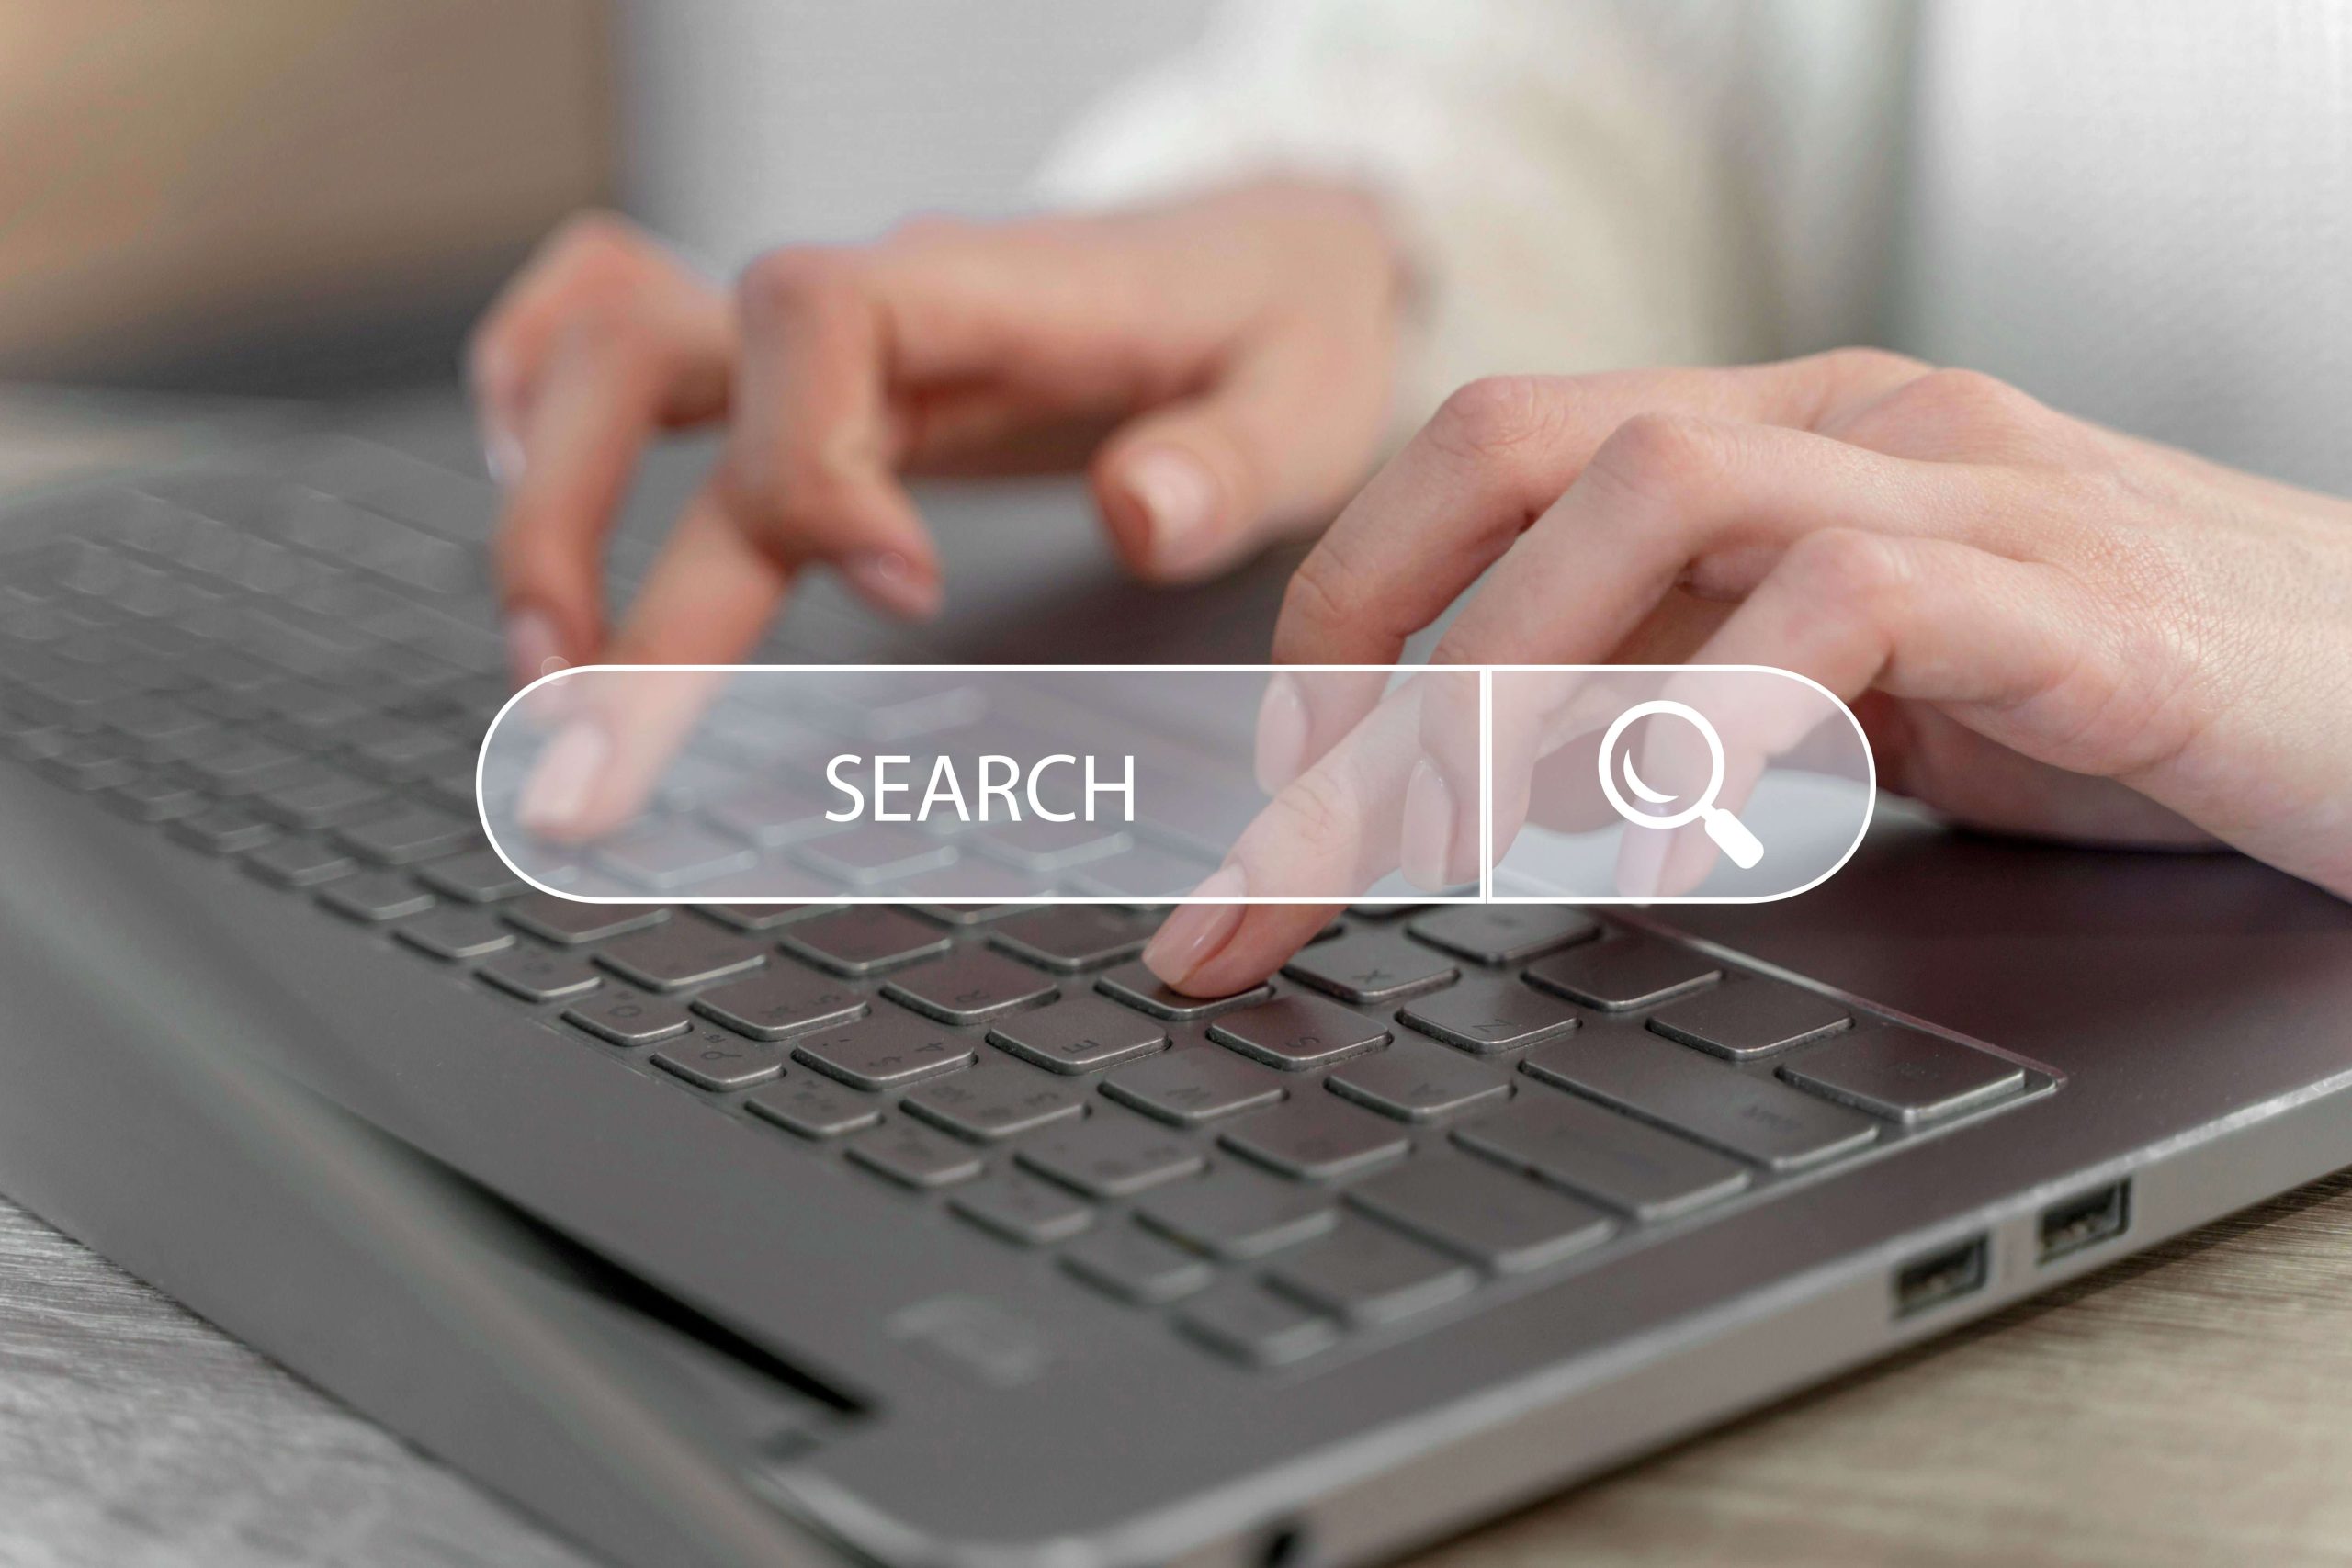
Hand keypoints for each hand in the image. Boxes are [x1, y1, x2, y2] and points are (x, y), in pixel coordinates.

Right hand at [467, 185, 1408, 685]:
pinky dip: (541, 394)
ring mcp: (827, 341)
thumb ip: (1232, 463)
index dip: (817, 465)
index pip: (821, 324)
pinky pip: (628, 329)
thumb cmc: (1282, 326)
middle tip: (585, 731)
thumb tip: (1137, 511)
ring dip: (543, 509)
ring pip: (607, 359)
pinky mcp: (811, 381)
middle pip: (649, 356)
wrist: (1271, 251)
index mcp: (988, 295)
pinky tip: (525, 505)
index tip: (899, 594)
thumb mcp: (1311, 396)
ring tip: (545, 678)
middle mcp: (876, 308)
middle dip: (587, 542)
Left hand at [1140, 350, 2351, 993]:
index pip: (1490, 454)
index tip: (1275, 775)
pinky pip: (1848, 617)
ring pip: (1657, 499)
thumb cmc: (2120, 699)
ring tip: (1437, 849)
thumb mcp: (1851, 686)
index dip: (1347, 597)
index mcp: (1776, 438)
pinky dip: (1714, 741)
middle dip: (1361, 648)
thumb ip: (1685, 688)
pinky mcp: (2084, 600)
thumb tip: (1485, 773)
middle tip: (1286, 842)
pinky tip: (1651, 872)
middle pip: (1524, 451)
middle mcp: (1851, 426)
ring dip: (1503, 685)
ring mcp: (1972, 492)